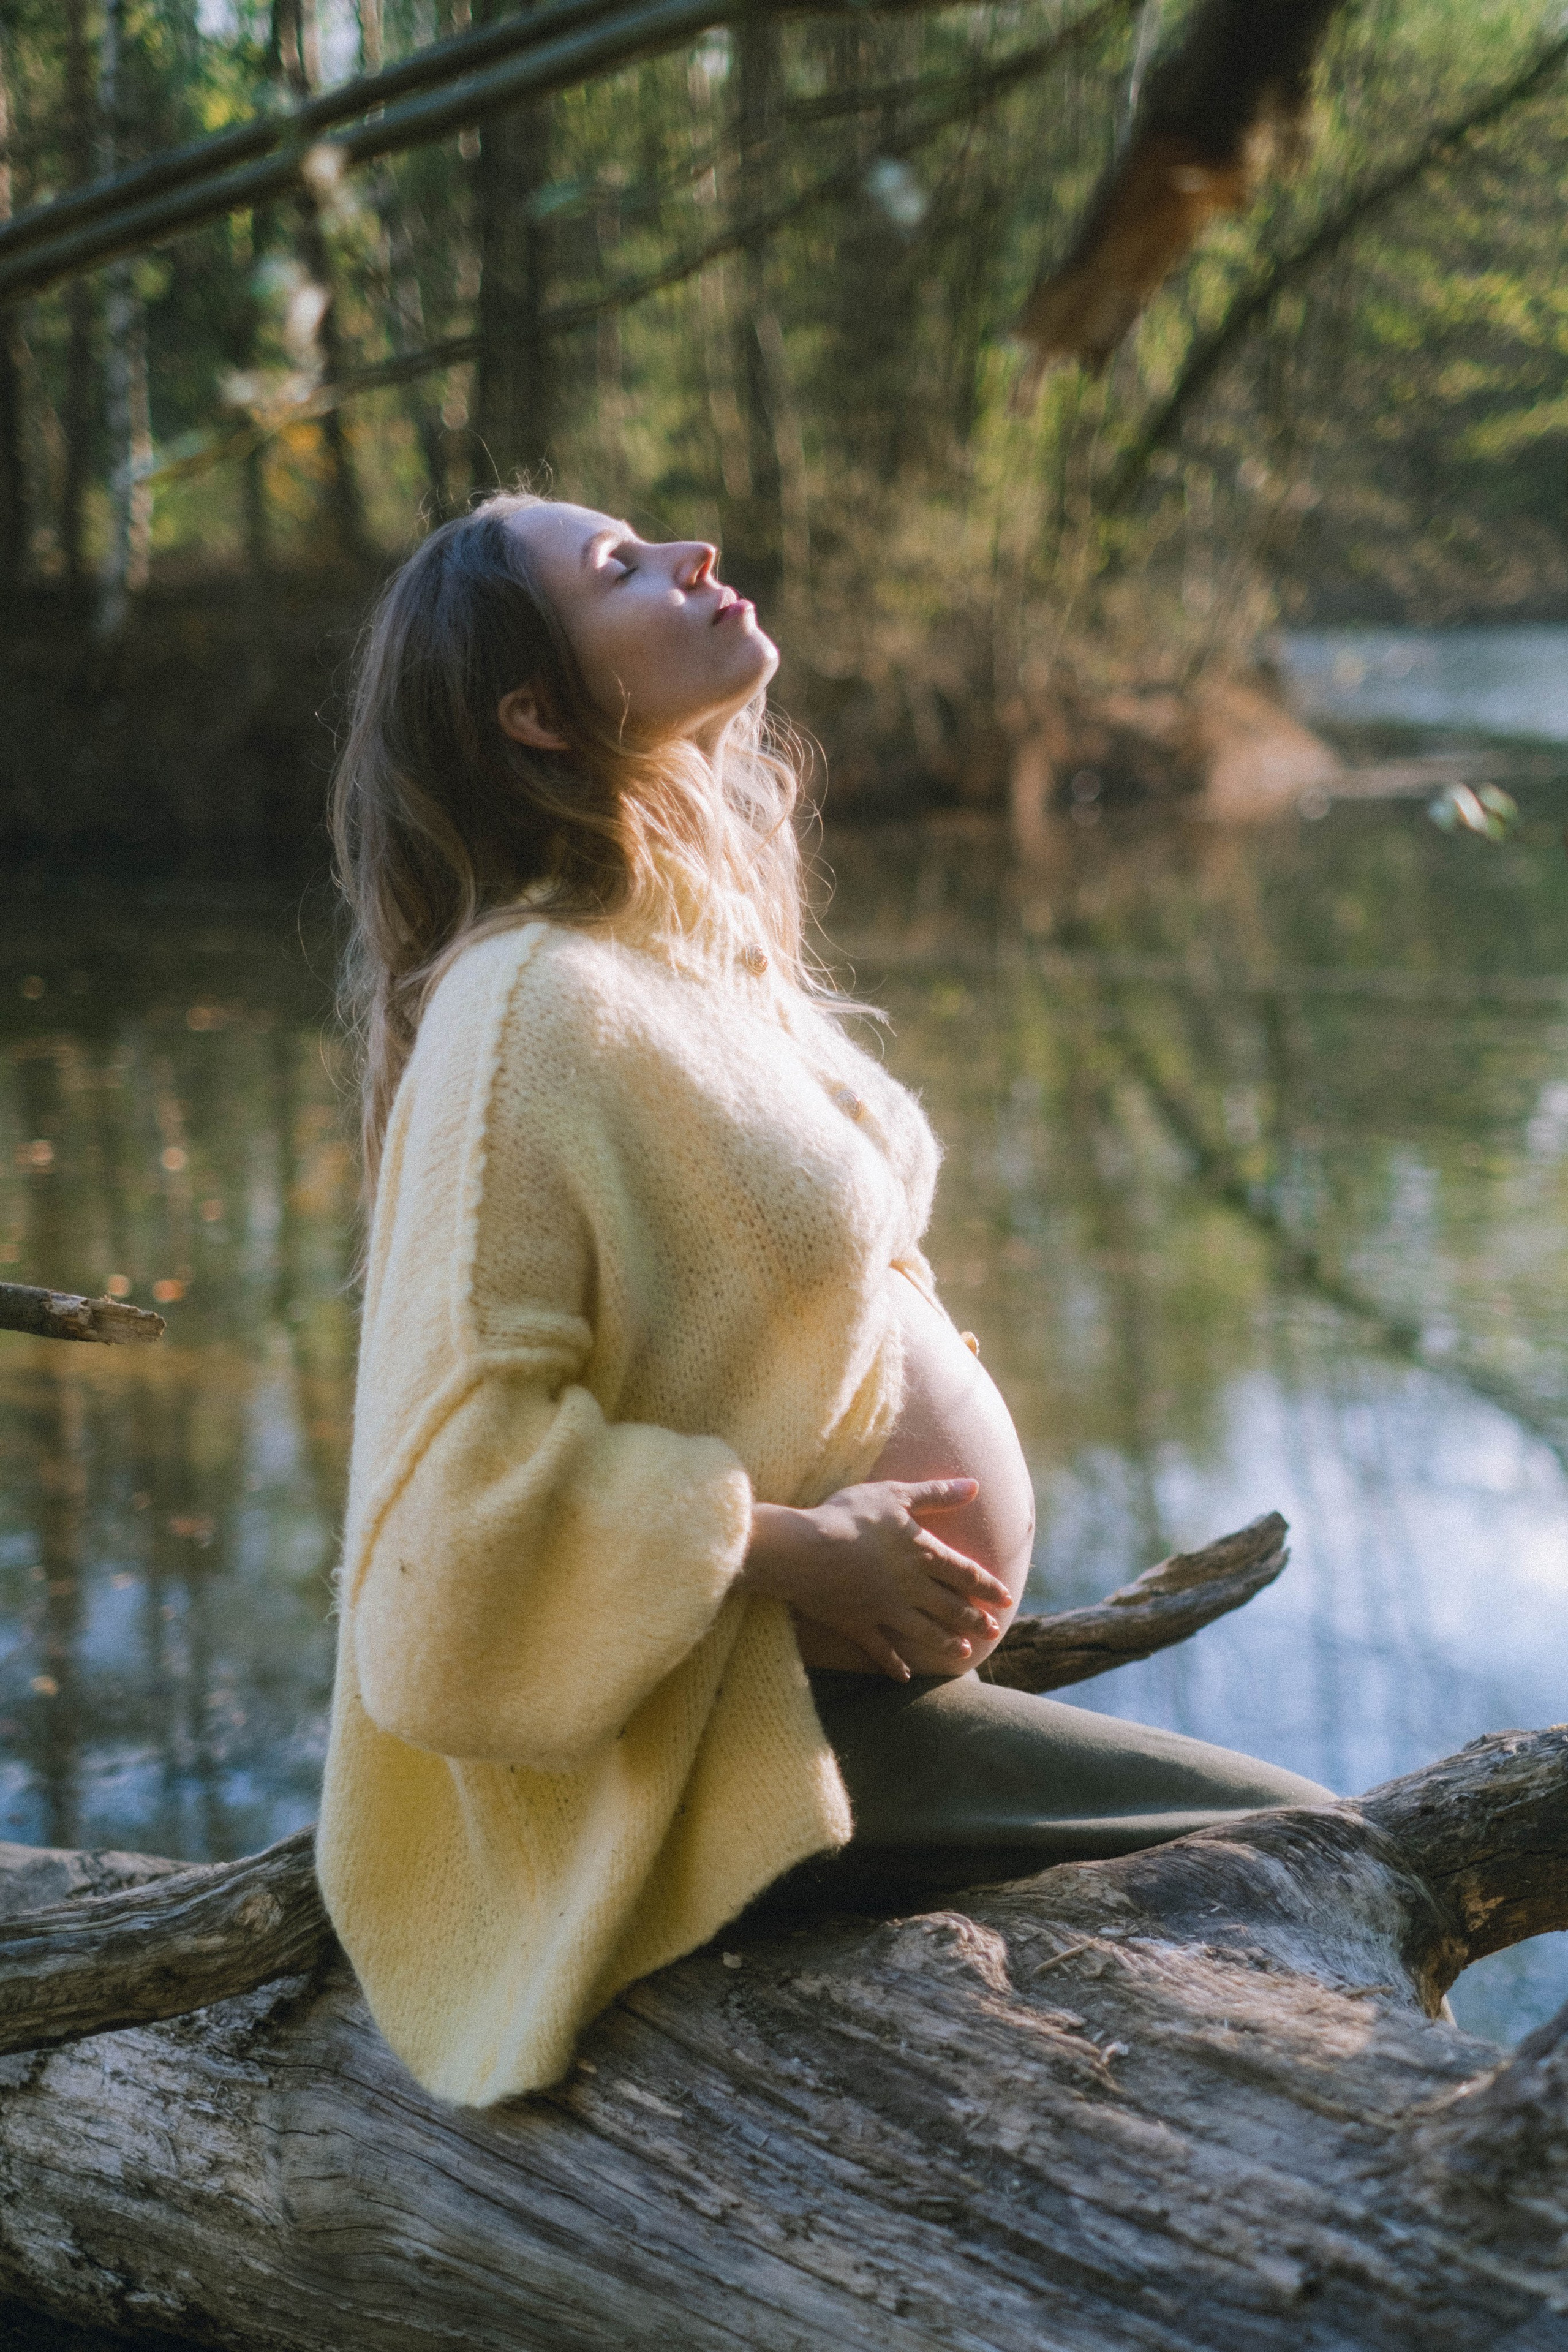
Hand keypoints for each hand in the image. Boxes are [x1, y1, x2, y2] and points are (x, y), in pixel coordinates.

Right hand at [741, 1477, 1013, 1681]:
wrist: (805, 1550)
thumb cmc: (850, 1516)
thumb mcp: (896, 1495)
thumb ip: (936, 1493)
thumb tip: (975, 1485)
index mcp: (923, 1554)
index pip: (966, 1573)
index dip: (988, 1587)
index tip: (1006, 1600)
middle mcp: (911, 1587)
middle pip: (951, 1607)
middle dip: (974, 1619)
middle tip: (992, 1631)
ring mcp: (885, 1610)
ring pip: (925, 1632)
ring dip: (946, 1643)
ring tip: (964, 1653)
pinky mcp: (859, 1625)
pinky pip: (881, 1649)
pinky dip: (894, 1664)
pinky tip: (905, 1676)